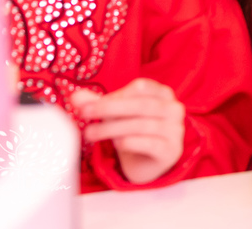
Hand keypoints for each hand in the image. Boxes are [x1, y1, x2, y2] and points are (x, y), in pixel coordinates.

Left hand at [70, 78, 185, 184]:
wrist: (148, 163)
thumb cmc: (134, 133)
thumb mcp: (116, 115)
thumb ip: (99, 104)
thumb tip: (76, 96)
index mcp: (163, 93)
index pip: (140, 87)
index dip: (115, 95)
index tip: (91, 104)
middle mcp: (173, 109)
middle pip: (140, 104)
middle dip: (109, 108)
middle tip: (84, 113)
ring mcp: (175, 130)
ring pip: (142, 125)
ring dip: (112, 129)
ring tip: (90, 133)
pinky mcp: (171, 150)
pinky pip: (150, 144)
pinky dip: (130, 142)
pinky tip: (116, 144)